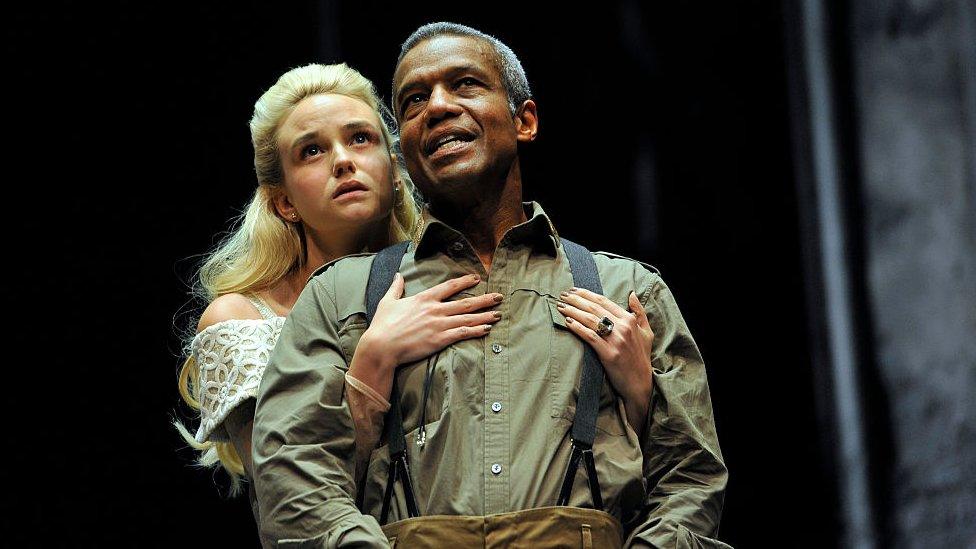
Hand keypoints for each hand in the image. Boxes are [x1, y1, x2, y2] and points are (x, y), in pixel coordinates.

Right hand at [359, 273, 502, 368]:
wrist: (382, 346)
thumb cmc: (382, 325)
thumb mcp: (387, 301)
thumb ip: (396, 287)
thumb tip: (398, 275)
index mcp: (423, 299)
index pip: (449, 287)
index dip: (465, 282)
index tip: (477, 279)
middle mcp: (435, 309)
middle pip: (465, 302)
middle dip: (484, 299)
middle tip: (499, 296)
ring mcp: (439, 324)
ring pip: (468, 318)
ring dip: (485, 315)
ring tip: (498, 313)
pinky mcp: (440, 339)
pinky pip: (463, 333)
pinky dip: (477, 330)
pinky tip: (487, 329)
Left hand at [555, 288, 653, 408]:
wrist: (640, 384)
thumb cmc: (641, 358)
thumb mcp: (646, 332)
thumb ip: (639, 312)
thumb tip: (632, 294)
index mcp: (630, 320)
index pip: (604, 301)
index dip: (586, 294)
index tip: (573, 290)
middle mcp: (623, 328)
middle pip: (594, 308)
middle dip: (576, 299)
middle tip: (562, 295)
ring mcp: (616, 341)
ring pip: (590, 320)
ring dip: (573, 311)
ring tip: (560, 306)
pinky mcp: (608, 354)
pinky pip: (590, 336)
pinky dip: (577, 327)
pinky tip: (567, 322)